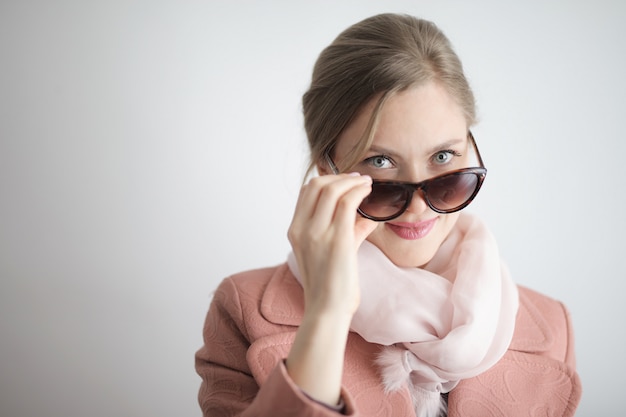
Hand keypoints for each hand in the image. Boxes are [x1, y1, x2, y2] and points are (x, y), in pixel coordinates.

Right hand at [287, 173, 376, 316]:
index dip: (326, 180)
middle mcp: (302, 229)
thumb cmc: (331, 287)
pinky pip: (347, 202)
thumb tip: (366, 216)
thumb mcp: (332, 252)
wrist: (328, 310)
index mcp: (295, 231)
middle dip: (339, 177)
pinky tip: (368, 191)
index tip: (345, 182)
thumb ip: (347, 231)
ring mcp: (317, 233)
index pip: (306, 192)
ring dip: (351, 181)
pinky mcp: (337, 239)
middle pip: (316, 185)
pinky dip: (359, 191)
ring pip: (331, 189)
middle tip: (357, 179)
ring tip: (365, 183)